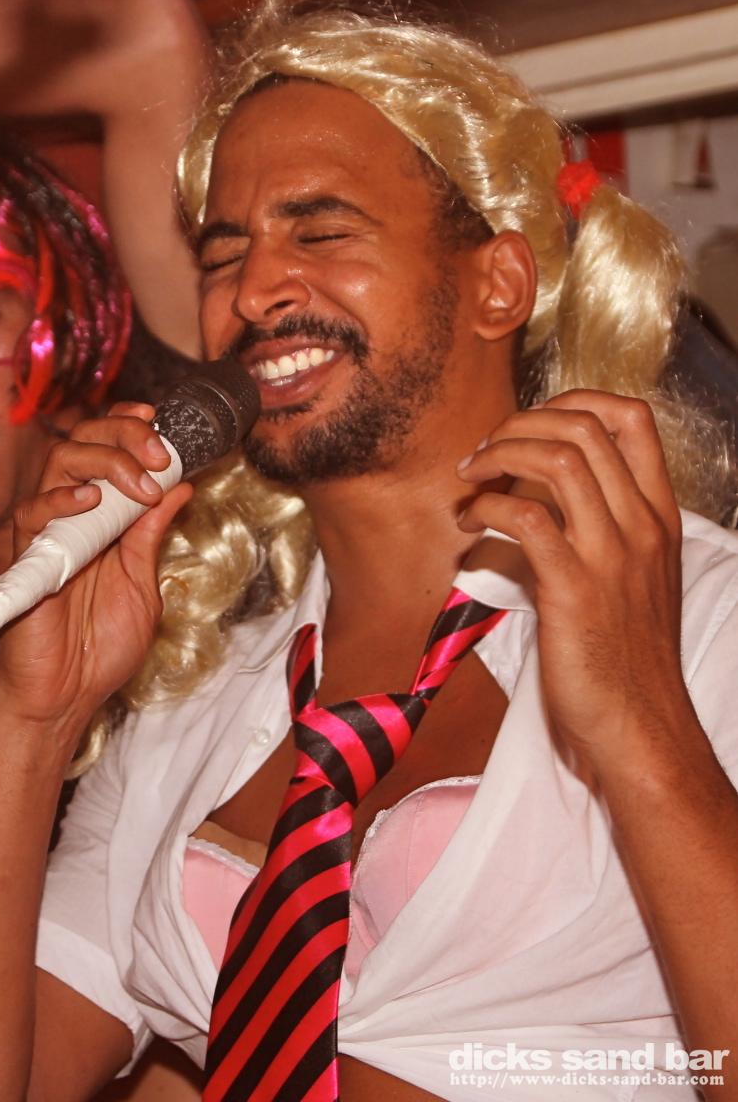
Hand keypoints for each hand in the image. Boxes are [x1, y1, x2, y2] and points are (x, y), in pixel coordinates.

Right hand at [0, 403, 192, 742]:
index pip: (108, 449)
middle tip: (159, 452)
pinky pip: (33, 512)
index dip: (130, 427)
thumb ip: (153, 536)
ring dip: (105, 459)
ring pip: (59, 462)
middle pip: (84, 441)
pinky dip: (62, 498)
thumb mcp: (143, 585)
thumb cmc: (99, 650)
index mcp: (103, 518)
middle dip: (124, 435)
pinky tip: (91, 502)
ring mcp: (49, 532)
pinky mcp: (28, 556)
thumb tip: (181, 487)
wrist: (65, 697)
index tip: (161, 423)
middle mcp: (74, 515)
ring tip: (139, 484)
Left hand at [455, 390, 685, 765]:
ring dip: (499, 455)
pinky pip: (525, 518)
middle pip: (586, 426)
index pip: (634, 418)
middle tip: (482, 452)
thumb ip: (602, 529)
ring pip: (558, 458)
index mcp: (658, 517)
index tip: (527, 423)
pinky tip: (469, 524)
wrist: (639, 726)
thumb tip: (541, 492)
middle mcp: (641, 526)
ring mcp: (611, 556)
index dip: (572, 401)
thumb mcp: (632, 578)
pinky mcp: (573, 589)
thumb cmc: (624, 657)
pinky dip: (486, 507)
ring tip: (469, 479)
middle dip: (519, 423)